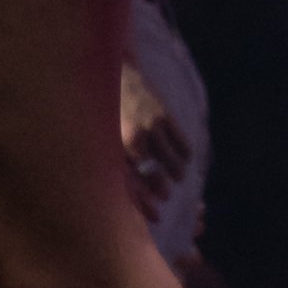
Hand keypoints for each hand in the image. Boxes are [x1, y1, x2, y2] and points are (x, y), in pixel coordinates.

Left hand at [119, 58, 192, 220]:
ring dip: (177, 172)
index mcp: (115, 146)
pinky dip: (185, 153)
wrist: (112, 72)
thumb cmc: (103, 109)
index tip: (157, 215)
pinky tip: (185, 159)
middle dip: (161, 189)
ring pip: (172, 160)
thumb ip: (113, 161)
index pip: (132, 184)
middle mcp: (132, 138)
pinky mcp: (164, 114)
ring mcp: (150, 126)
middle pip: (154, 174)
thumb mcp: (102, 136)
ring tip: (178, 177)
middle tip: (165, 195)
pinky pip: (182, 142)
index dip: (145, 204)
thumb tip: (125, 192)